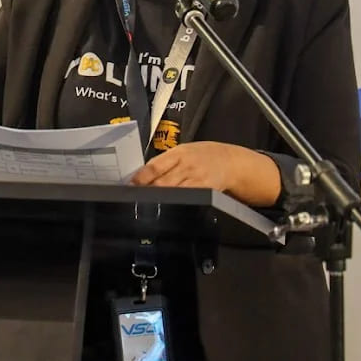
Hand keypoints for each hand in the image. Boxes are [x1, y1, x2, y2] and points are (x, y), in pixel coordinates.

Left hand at [130, 142, 282, 206]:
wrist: (231, 162)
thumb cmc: (204, 155)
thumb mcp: (184, 151)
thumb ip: (165, 162)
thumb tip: (142, 175)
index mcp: (178, 153)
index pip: (154, 166)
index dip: (140, 178)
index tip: (130, 186)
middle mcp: (187, 165)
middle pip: (162, 182)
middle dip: (147, 193)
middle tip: (134, 200)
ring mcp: (196, 179)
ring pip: (173, 193)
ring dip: (158, 200)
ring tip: (146, 207)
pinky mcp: (205, 191)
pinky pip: (187, 199)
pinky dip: (176, 204)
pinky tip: (168, 209)